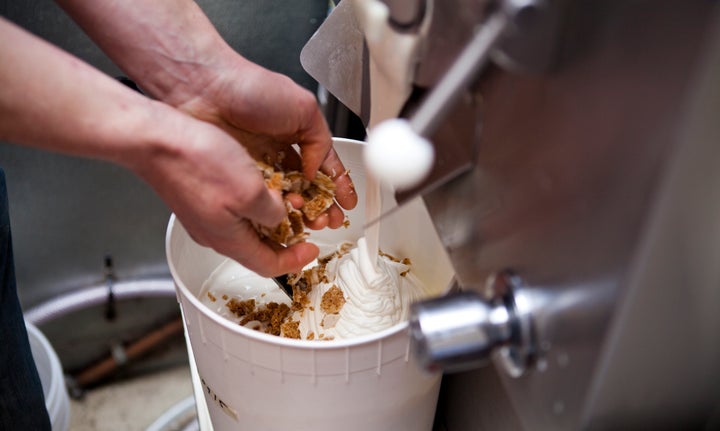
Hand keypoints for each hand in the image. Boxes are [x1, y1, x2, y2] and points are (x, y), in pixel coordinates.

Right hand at [132, 105, 323, 276]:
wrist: (156, 138)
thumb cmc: (197, 163)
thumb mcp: (251, 191)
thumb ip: (272, 212)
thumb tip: (279, 216)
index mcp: (229, 240)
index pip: (268, 265)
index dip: (295, 262)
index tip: (312, 252)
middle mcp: (215, 233)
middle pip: (258, 248)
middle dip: (286, 239)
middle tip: (305, 224)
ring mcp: (205, 215)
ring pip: (247, 226)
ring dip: (271, 217)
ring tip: (289, 200)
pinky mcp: (199, 196)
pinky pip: (234, 208)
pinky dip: (253, 202)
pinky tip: (260, 183)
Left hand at [168, 57, 357, 229]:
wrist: (204, 91)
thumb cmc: (250, 88)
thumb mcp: (303, 108)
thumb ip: (319, 142)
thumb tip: (317, 170)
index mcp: (296, 134)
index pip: (323, 166)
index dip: (338, 185)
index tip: (347, 202)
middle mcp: (276, 152)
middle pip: (305, 188)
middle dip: (321, 206)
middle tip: (328, 219)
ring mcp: (257, 167)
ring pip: (284, 199)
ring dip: (300, 212)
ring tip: (310, 220)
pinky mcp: (237, 178)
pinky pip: (259, 200)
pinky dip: (272, 210)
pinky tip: (283, 216)